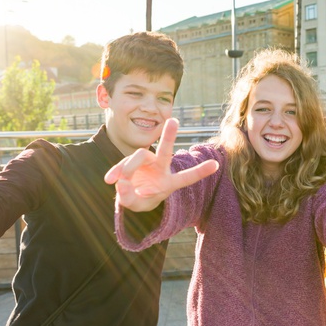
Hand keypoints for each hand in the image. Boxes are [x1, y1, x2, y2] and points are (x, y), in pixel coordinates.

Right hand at [104, 118, 218, 211]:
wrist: (130, 195)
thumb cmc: (140, 200)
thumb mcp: (136, 205)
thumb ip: (130, 197)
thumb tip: (123, 182)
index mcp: (169, 182)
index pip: (186, 177)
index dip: (200, 171)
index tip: (216, 164)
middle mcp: (160, 168)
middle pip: (166, 151)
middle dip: (169, 136)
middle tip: (174, 120)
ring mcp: (147, 162)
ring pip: (139, 156)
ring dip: (127, 168)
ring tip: (118, 182)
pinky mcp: (132, 160)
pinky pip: (123, 163)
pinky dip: (116, 171)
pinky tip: (109, 180)